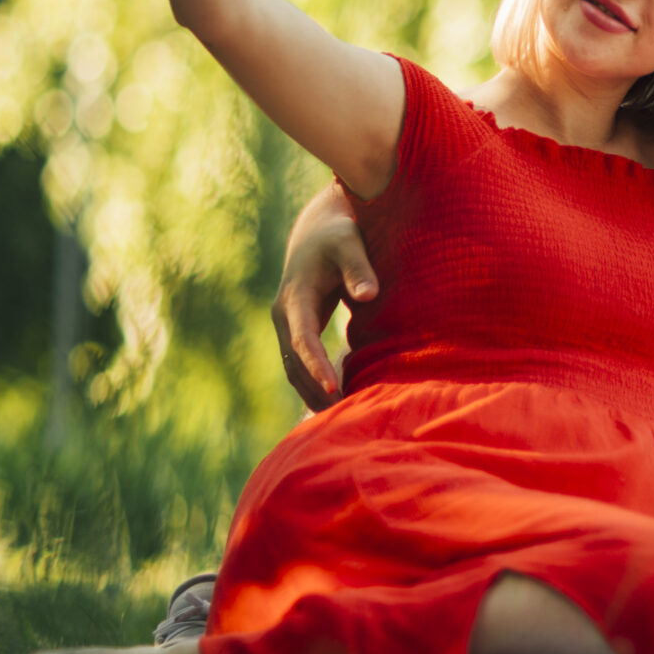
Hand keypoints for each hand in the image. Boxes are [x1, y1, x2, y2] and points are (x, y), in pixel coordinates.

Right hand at [274, 196, 377, 410]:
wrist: (318, 232)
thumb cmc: (339, 236)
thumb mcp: (349, 243)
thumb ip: (359, 268)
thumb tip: (369, 296)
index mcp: (295, 297)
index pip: (304, 339)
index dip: (317, 366)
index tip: (333, 390)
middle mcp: (284, 316)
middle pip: (294, 363)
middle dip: (313, 391)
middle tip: (340, 419)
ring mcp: (287, 326)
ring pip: (293, 369)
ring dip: (311, 394)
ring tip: (338, 421)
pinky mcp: (296, 332)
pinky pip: (300, 365)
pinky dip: (312, 386)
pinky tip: (334, 405)